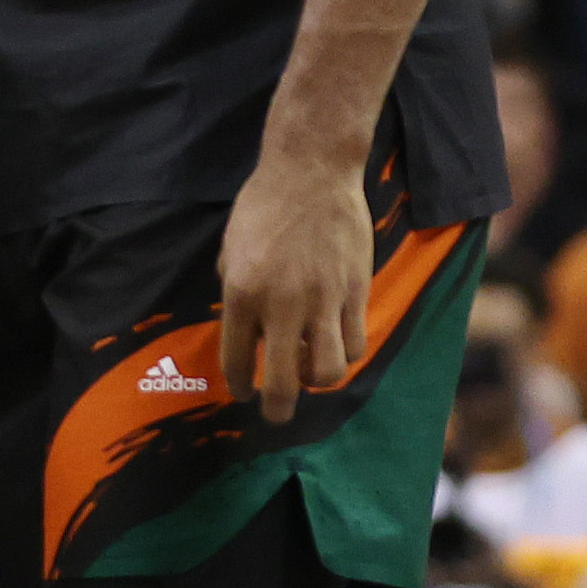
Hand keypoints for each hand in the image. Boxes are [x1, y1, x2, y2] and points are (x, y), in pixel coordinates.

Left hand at [218, 150, 369, 423]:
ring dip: (317, 381)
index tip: (243, 393)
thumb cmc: (264, 204)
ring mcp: (323, 301)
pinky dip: (345, 353)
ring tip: (310, 373)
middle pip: (283, 382)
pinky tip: (335, 344)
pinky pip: (354, 342)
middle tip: (275, 414)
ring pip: (329, 372)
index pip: (236, 359)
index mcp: (241, 292)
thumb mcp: (231, 246)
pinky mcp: (355, 292)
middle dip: (277, 408)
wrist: (312, 173)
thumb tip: (245, 324)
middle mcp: (282, 305)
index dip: (238, 385)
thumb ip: (234, 288)